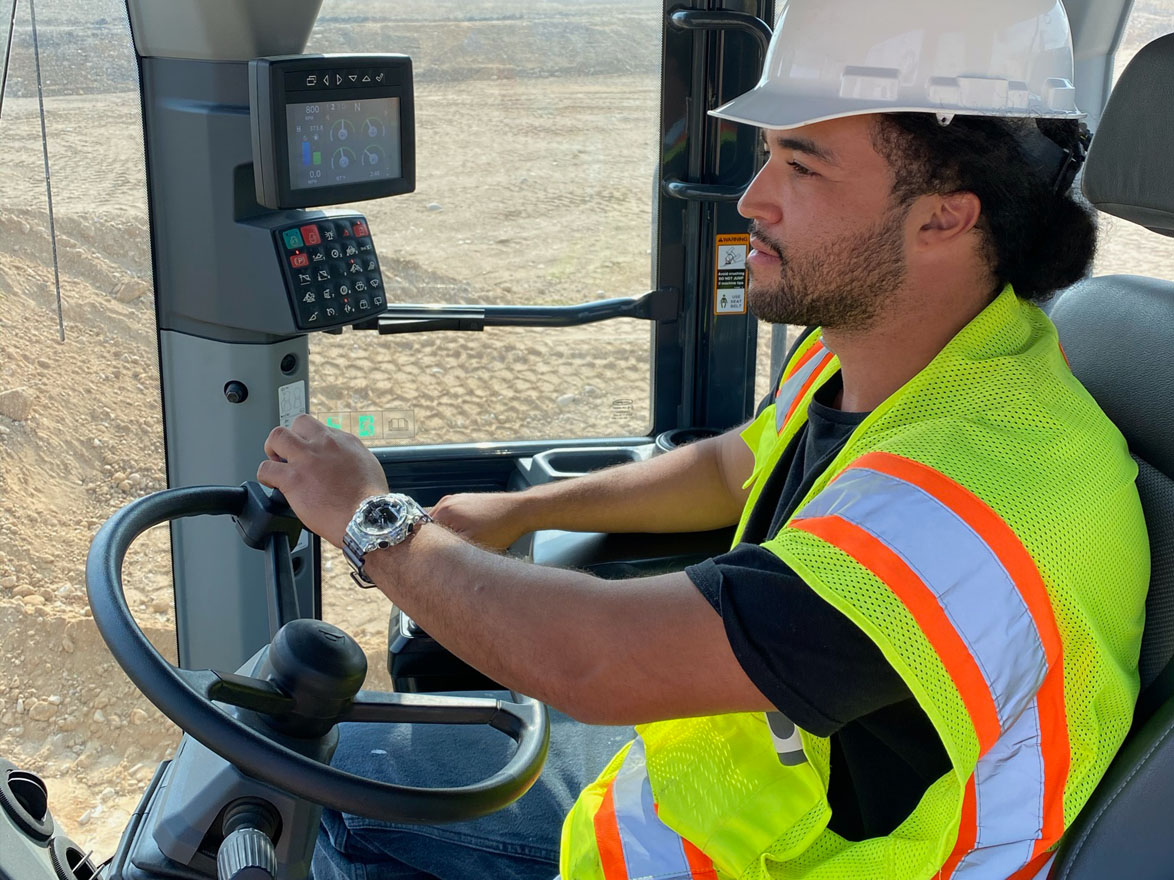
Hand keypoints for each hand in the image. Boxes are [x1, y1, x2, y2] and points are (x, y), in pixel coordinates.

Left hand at [257, 414, 388, 547]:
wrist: (366, 518)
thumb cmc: (370, 500)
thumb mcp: (369, 466)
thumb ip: (352, 456)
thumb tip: (343, 459)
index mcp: (344, 441)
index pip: (319, 428)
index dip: (310, 440)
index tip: (309, 451)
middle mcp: (324, 444)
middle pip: (298, 422)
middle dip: (291, 437)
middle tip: (289, 453)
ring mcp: (307, 459)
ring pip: (277, 437)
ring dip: (273, 450)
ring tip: (277, 464)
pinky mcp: (292, 479)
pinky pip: (266, 469)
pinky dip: (266, 476)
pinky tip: (273, 484)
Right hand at [429, 492, 530, 550]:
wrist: (520, 511)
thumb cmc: (501, 527)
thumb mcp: (471, 543)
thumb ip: (446, 547)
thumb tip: (429, 555)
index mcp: (443, 511)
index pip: (421, 533)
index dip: (426, 549)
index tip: (430, 561)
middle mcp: (446, 502)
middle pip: (430, 529)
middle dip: (436, 543)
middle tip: (446, 557)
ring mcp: (456, 500)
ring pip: (442, 525)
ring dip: (447, 536)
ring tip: (459, 546)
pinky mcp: (465, 501)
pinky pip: (452, 519)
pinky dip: (456, 529)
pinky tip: (468, 536)